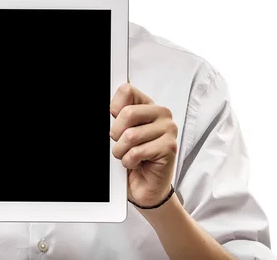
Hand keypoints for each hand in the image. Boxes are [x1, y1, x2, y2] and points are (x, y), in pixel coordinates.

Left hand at [109, 82, 177, 207]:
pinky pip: (137, 152)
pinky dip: (129, 161)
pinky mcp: (169, 147)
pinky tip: (137, 163)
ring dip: (122, 151)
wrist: (144, 186)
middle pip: (127, 113)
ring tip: (129, 155)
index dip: (114, 109)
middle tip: (121, 144)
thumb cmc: (133, 156)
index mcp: (147, 104)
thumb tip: (107, 110)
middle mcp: (161, 113)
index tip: (115, 122)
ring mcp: (168, 130)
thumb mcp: (120, 132)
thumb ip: (116, 116)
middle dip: (116, 134)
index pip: (127, 90)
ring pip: (130, 136)